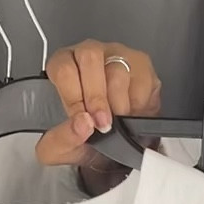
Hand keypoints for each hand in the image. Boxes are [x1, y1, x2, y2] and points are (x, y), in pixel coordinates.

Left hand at [35, 41, 161, 168]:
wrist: (113, 147)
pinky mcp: (141, 64)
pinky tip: (132, 113)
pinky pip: (142, 78)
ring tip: (118, 122)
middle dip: (97, 97)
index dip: (73, 96)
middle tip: (103, 123)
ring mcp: (116, 54)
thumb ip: (61, 140)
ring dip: (119, 104)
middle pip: (90, 57)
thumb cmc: (84, 137)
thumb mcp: (60, 149)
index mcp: (62, 66)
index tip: (82, 121)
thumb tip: (82, 125)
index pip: (63, 69)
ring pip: (118, 68)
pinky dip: (139, 103)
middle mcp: (88, 54)